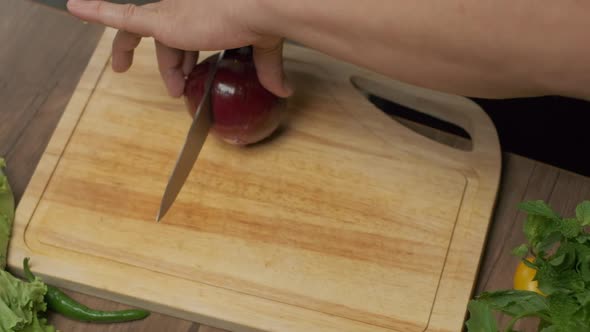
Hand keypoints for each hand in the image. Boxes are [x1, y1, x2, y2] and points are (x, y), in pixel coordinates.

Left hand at [66, 0, 292, 97]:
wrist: (258, 7)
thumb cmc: (260, 19)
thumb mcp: (261, 49)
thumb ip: (268, 69)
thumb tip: (284, 91)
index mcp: (206, 12)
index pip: (186, 34)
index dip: (184, 56)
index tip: (187, 75)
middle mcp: (185, 8)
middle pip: (168, 39)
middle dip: (170, 66)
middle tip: (175, 90)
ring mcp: (171, 12)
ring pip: (144, 33)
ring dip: (130, 52)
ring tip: (121, 69)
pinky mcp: (161, 20)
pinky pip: (122, 17)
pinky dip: (97, 12)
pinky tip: (75, 7)